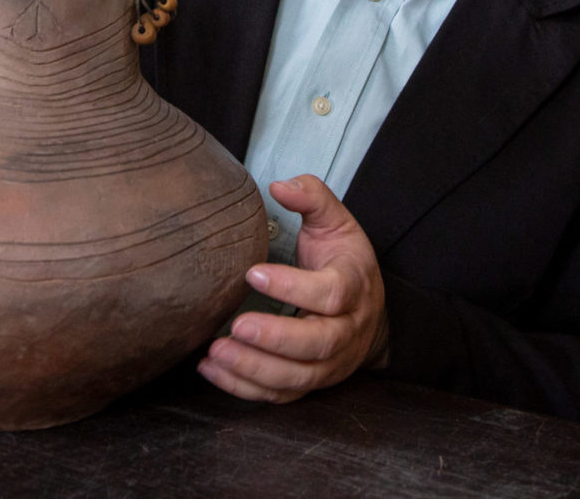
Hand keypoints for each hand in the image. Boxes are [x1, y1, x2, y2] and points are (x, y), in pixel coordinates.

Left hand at [198, 175, 387, 402]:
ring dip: (254, 370)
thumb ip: (312, 197)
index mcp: (354, 288)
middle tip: (235, 326)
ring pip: (297, 378)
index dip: (293, 287)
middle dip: (274, 339)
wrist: (367, 310)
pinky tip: (212, 370)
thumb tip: (279, 185)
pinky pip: (280, 395)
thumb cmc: (343, 262)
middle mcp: (347, 331)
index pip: (330, 294)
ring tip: (215, 352)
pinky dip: (245, 389)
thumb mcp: (336, 222)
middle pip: (317, 345)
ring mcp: (331, 363)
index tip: (251, 272)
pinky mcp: (311, 383)